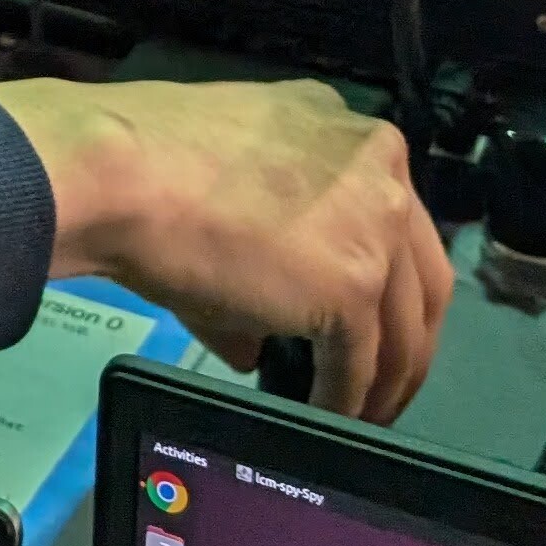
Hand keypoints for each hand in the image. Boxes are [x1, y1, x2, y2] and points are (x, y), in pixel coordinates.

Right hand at [0, 77, 454, 422]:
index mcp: (350, 132)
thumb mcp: (228, 183)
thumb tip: (257, 339)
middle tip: (384, 379)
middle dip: (408, 337)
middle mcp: (380, 168)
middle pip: (423, 275)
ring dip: (388, 378)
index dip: (385, 277)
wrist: (122, 174)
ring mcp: (375, 227)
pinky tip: (326, 413)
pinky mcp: (353, 286)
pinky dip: (347, 397)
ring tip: (362, 412)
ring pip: (406, 325)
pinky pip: (362, 361)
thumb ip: (266, 248)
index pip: (395, 218)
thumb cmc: (151, 163)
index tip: (371, 315)